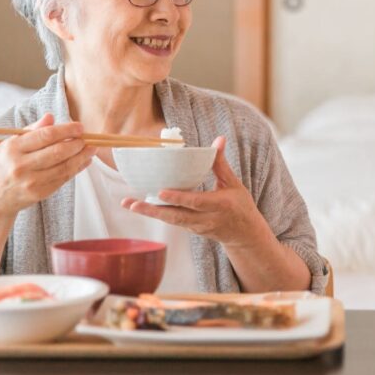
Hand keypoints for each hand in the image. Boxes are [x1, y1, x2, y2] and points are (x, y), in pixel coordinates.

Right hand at [0, 113, 95, 218]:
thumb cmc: (3, 165)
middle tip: (88, 137)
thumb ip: (32, 130)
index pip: (46, 135)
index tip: (79, 126)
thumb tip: (51, 116)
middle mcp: (21, 166)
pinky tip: (84, 161)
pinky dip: (77, 169)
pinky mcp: (40, 193)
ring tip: (92, 148)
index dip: (66, 130)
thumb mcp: (10, 144)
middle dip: (77, 143)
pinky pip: (63, 179)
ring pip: (64, 167)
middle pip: (58, 152)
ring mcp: (31, 182)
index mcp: (13, 148)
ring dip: (82, 156)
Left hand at [120, 136, 267, 248]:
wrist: (244, 235)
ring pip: (171, 220)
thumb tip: (218, 139)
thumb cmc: (240, 206)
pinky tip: (141, 206)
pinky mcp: (191, 230)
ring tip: (130, 204)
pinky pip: (172, 221)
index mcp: (220, 205)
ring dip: (150, 213)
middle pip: (176, 216)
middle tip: (133, 203)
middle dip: (153, 211)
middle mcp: (206, 219)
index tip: (160, 192)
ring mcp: (197, 227)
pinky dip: (157, 214)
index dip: (178, 198)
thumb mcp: (234, 183)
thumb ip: (221, 163)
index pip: (196, 202)